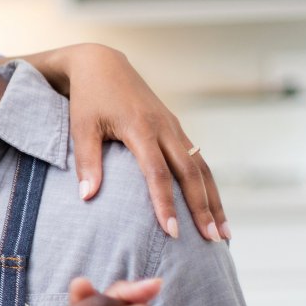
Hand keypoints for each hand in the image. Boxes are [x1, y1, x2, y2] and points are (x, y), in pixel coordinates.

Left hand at [52, 44, 229, 242]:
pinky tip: (214, 208)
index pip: (158, 173)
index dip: (165, 203)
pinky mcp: (177, 129)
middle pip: (191, 173)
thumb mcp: (81, 127)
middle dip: (203, 208)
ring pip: (202, 168)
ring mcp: (175, 128)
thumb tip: (87, 197)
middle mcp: (165, 128)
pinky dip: (208, 185)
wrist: (103, 65)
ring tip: (224, 233)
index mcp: (141, 128)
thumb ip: (86, 162)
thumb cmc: (89, 98)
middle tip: (213, 240)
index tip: (172, 232)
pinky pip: (198, 160)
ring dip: (214, 200)